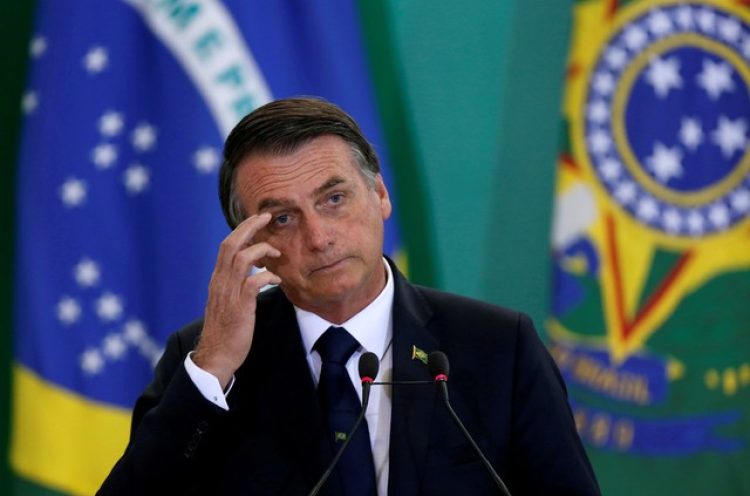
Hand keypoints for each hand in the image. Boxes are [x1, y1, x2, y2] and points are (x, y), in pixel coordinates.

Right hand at [193, 213, 280, 387]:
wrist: (216, 356)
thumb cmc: (225, 331)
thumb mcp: (228, 302)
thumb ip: (236, 286)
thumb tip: (252, 275)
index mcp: (218, 279)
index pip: (227, 246)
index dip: (242, 230)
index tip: (257, 220)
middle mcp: (220, 282)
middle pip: (231, 244)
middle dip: (249, 227)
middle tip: (266, 217)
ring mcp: (228, 294)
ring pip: (241, 258)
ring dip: (261, 250)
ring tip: (277, 252)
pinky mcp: (239, 307)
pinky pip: (253, 282)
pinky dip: (267, 276)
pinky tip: (277, 280)